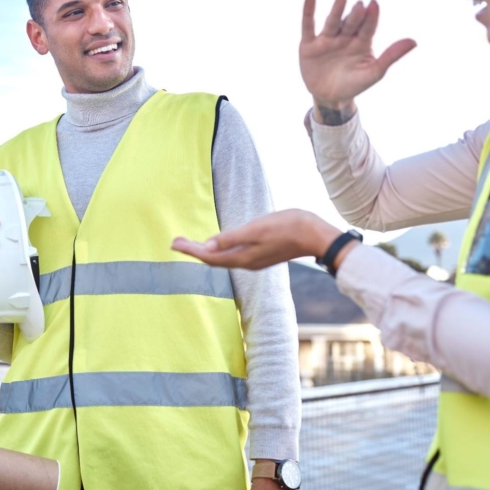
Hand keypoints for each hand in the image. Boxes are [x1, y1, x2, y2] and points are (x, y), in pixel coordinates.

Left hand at [172, 209, 340, 270]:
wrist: (316, 235)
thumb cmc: (287, 227)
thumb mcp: (257, 229)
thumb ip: (231, 238)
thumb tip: (207, 247)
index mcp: (243, 257)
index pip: (209, 256)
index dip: (190, 250)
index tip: (174, 244)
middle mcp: (247, 262)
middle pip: (214, 259)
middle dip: (194, 251)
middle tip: (176, 242)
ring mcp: (255, 260)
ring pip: (223, 258)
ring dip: (206, 251)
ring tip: (191, 244)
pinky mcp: (262, 254)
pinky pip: (233, 255)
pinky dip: (220, 250)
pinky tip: (218, 244)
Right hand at [300, 0, 415, 114]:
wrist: (330, 98)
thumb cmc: (354, 84)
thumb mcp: (374, 72)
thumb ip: (391, 56)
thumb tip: (414, 41)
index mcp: (362, 42)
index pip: (368, 27)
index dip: (371, 17)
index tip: (374, 5)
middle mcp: (345, 37)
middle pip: (351, 23)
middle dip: (355, 15)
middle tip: (360, 5)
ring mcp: (327, 40)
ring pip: (332, 22)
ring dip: (337, 10)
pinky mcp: (308, 45)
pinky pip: (308, 25)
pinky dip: (308, 11)